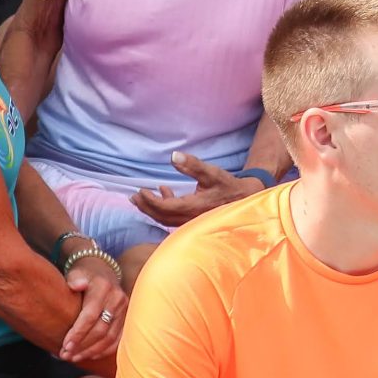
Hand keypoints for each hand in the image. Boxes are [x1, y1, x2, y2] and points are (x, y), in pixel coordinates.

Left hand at [56, 251, 128, 365]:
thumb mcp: (77, 273)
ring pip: (109, 337)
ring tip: (74, 357)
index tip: (65, 345)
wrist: (103, 271)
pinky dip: (104, 350)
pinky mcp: (127, 318)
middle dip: (82, 345)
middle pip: (100, 329)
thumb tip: (77, 285)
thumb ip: (75, 279)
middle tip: (65, 355)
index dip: (78, 333)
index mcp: (104, 287)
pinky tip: (90, 356)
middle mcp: (117, 299)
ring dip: (91, 351)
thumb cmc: (84, 275)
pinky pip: (118, 339)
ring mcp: (124, 310)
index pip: (90, 315)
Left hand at [134, 153, 258, 225]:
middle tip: (134, 197)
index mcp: (193, 206)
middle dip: (146, 207)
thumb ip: (192, 165)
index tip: (141, 190)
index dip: (150, 201)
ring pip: (166, 219)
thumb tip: (174, 156)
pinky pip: (173, 218)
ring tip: (141, 198)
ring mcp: (191, 221)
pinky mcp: (193, 220)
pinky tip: (164, 192)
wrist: (244, 199)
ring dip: (152, 210)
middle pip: (161, 216)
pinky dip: (164, 208)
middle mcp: (190, 217)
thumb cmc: (227, 185)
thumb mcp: (211, 172)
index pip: (165, 207)